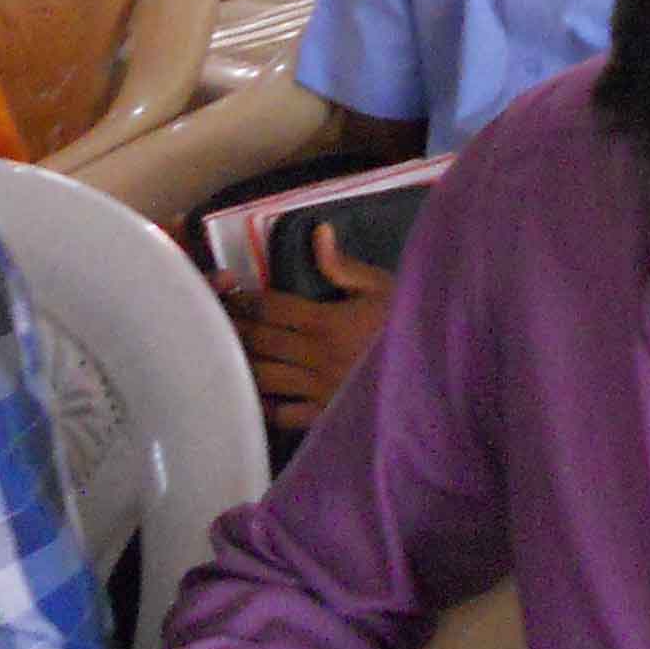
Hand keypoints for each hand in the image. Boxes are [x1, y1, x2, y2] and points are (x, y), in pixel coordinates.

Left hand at [229, 229, 394, 432]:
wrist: (434, 370)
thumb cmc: (405, 325)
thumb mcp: (382, 287)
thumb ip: (343, 265)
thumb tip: (317, 232)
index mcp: (326, 321)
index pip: (270, 308)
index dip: (244, 300)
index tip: (229, 294)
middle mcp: (315, 356)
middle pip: (259, 341)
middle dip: (233, 328)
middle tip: (215, 321)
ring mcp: (317, 390)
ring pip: (263, 376)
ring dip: (241, 363)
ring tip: (223, 353)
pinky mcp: (323, 417)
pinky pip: (282, 414)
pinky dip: (264, 404)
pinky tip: (253, 394)